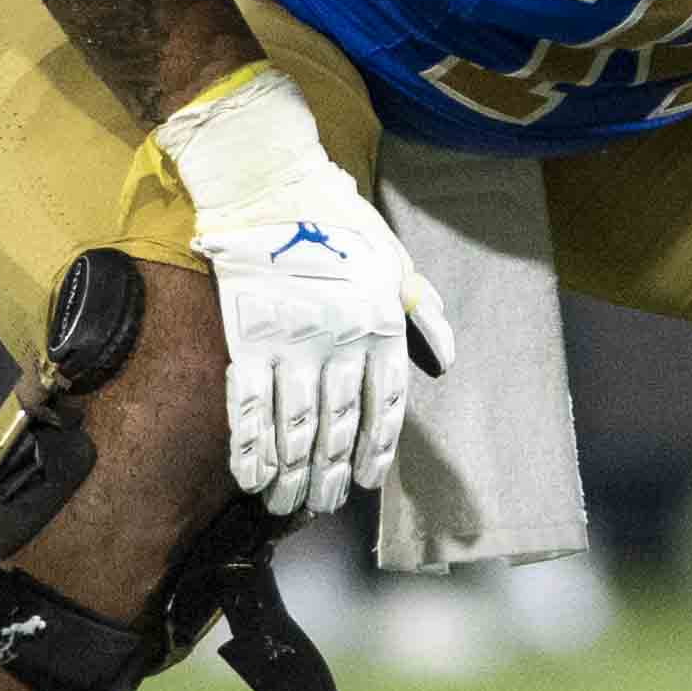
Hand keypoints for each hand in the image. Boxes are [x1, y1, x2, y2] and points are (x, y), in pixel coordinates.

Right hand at [157, 63, 442, 511]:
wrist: (271, 184)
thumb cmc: (337, 221)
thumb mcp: (394, 261)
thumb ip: (421, 312)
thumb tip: (444, 362)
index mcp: (380, 324)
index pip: (385, 403)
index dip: (375, 446)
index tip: (365, 479)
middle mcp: (342, 341)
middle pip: (338, 424)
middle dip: (329, 472)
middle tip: (321, 505)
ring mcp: (292, 341)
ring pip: (295, 426)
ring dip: (292, 472)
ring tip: (287, 504)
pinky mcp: (247, 336)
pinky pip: (249, 404)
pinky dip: (250, 445)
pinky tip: (251, 477)